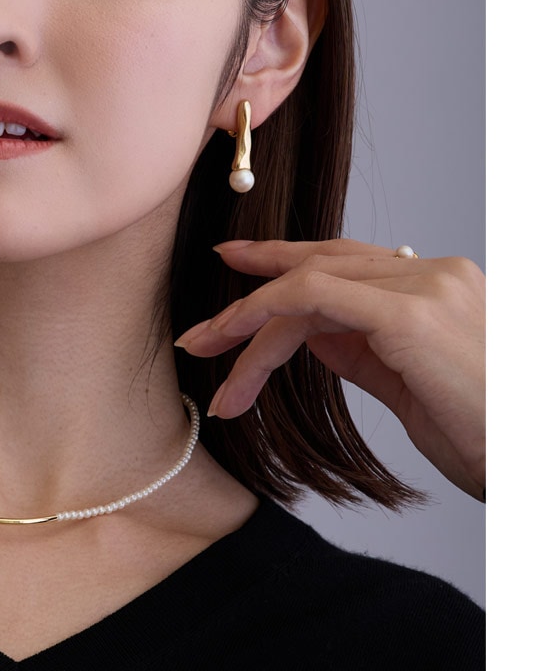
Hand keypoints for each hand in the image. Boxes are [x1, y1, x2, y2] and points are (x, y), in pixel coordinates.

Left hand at [175, 239, 484, 500]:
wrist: (538, 468)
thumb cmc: (487, 437)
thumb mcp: (409, 386)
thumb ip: (361, 348)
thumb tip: (310, 332)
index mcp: (438, 284)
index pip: (346, 260)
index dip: (286, 260)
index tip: (240, 264)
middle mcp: (432, 272)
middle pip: (320, 263)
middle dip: (253, 281)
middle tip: (202, 316)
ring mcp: (424, 286)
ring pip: (306, 285)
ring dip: (247, 322)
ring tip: (206, 353)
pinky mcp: (409, 315)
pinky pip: (312, 300)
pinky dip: (266, 323)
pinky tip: (240, 360)